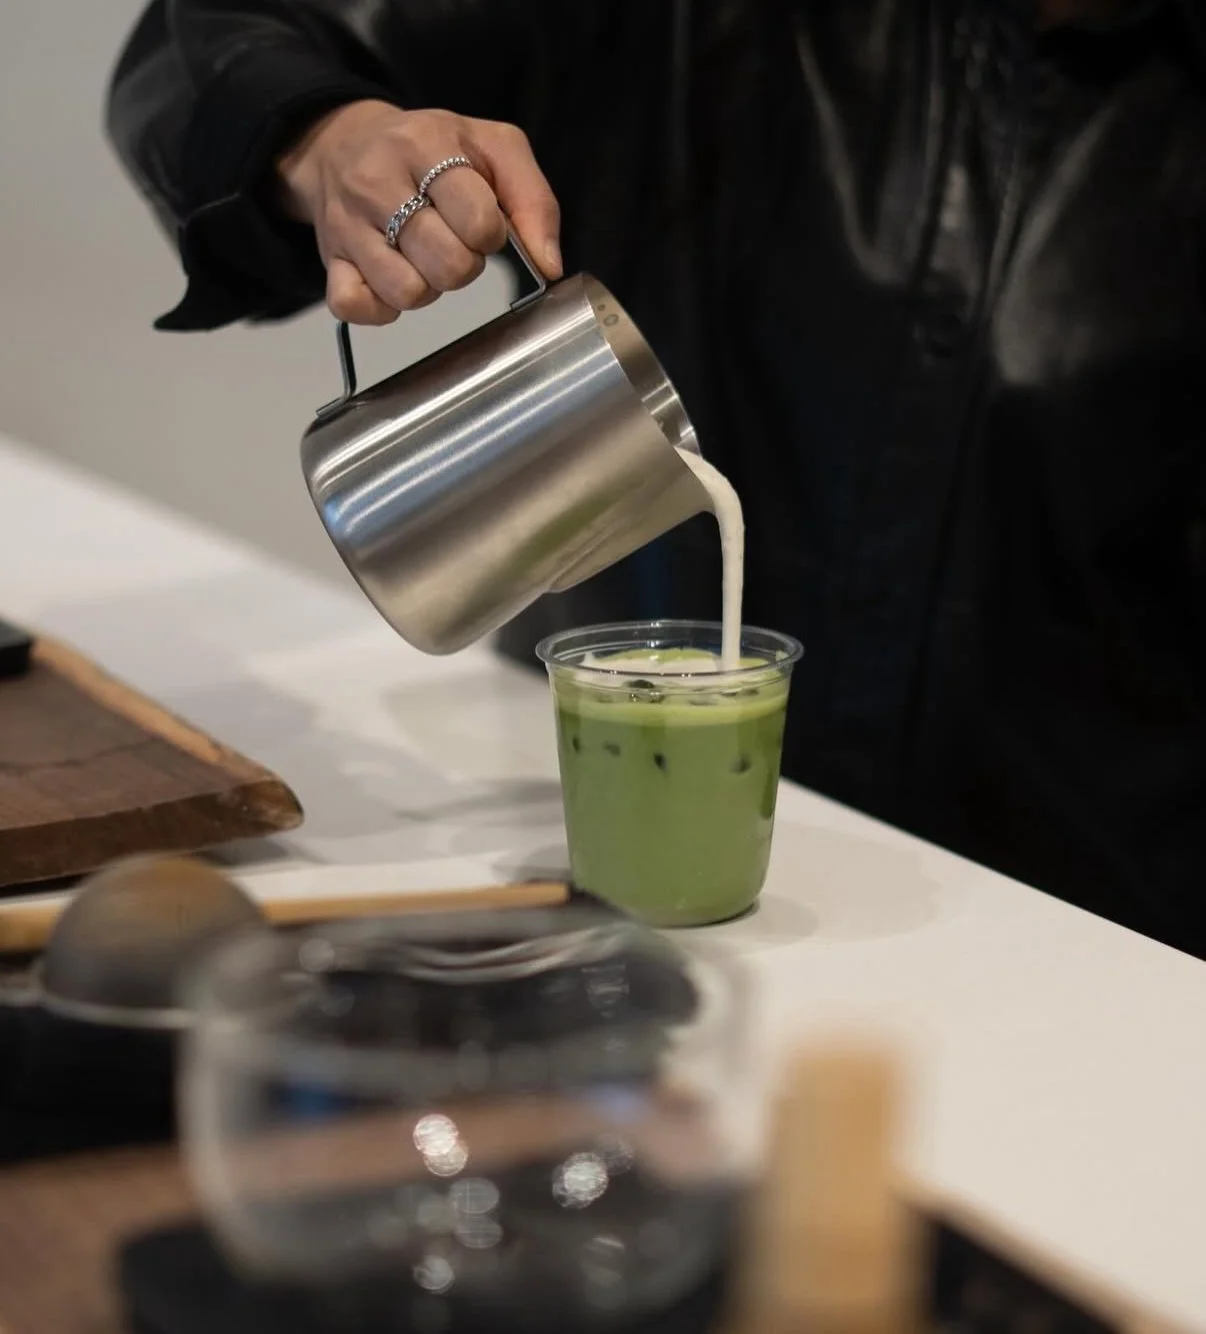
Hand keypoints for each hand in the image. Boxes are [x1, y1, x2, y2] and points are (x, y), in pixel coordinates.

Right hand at [277, 100, 562, 324]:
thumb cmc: (431, 149)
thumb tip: (549, 266)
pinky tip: (392, 280)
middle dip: (463, 266)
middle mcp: (379, 181)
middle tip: (454, 245)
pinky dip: (381, 307)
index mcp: (427, 145)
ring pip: (406, 292)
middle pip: (447, 264)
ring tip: (422, 258)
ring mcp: (348, 223)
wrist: (344, 142)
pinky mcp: (330, 258)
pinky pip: (354, 306)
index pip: (478, 221)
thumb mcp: (494, 148)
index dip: (491, 236)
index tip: (482, 226)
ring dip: (427, 288)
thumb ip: (534, 201)